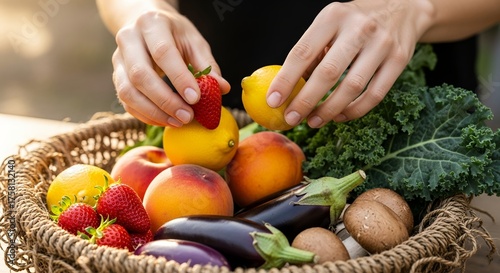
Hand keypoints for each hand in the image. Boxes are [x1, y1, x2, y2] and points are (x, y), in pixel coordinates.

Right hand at [112, 9, 229, 125]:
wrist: (144, 21)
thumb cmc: (173, 33)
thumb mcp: (193, 41)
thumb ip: (207, 65)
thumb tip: (222, 88)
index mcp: (151, 24)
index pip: (162, 53)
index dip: (179, 78)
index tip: (195, 98)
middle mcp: (129, 40)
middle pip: (140, 75)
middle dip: (165, 101)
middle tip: (187, 116)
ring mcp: (118, 59)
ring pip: (128, 92)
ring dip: (154, 112)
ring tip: (178, 122)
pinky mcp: (116, 76)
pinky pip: (126, 101)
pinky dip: (145, 115)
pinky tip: (165, 121)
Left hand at [267, 0, 433, 127]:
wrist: (403, 7)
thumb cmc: (355, 21)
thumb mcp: (330, 24)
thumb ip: (312, 52)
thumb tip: (289, 88)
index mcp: (333, 17)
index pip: (303, 52)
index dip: (286, 79)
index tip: (273, 101)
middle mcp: (359, 28)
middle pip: (328, 73)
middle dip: (306, 101)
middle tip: (291, 118)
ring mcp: (382, 44)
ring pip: (353, 87)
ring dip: (329, 110)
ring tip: (313, 121)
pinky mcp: (399, 60)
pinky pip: (375, 95)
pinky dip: (354, 111)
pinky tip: (339, 116)